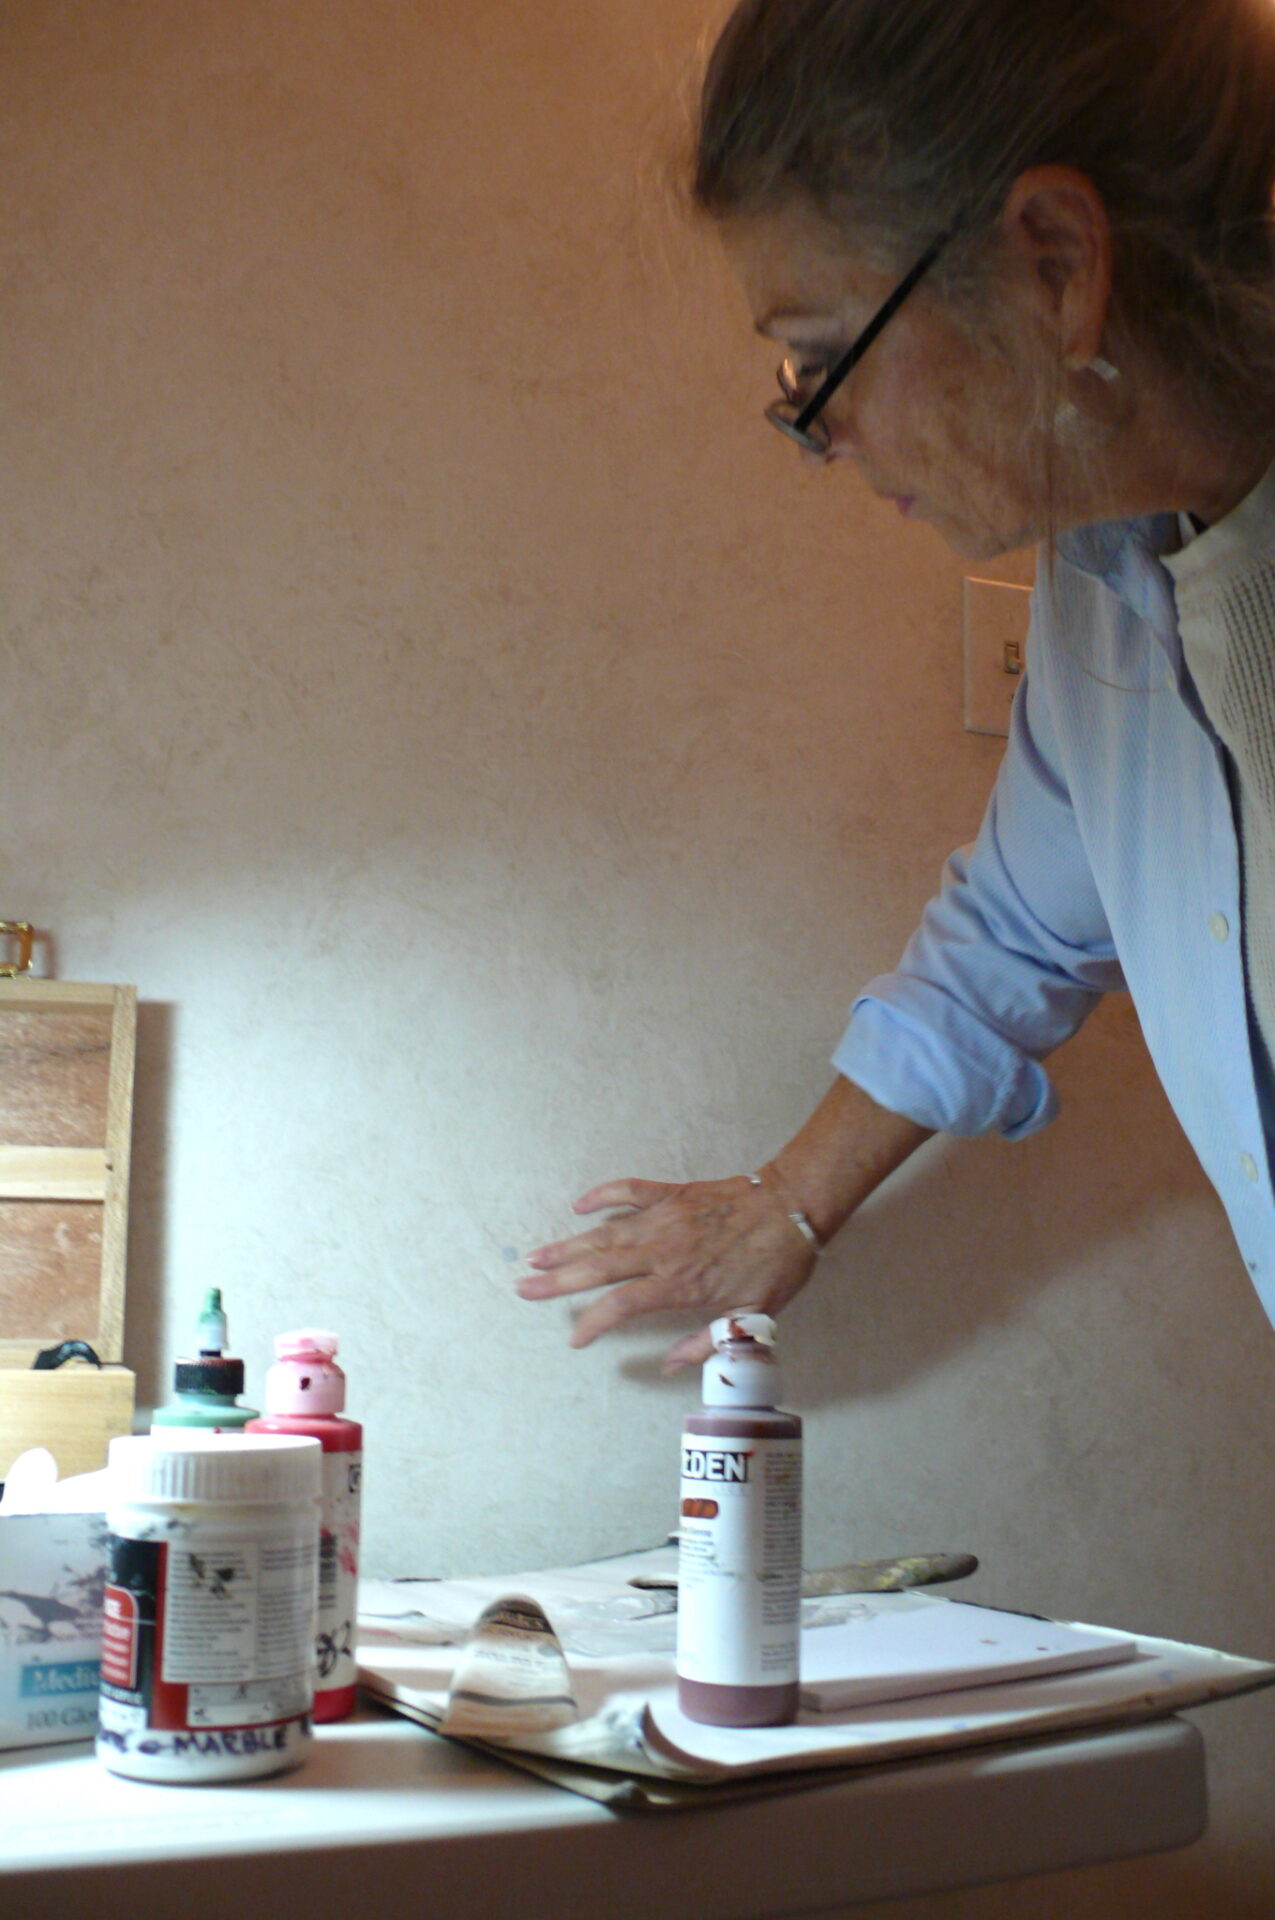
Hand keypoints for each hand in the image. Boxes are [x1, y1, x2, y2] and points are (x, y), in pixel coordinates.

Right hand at [516, 1172, 818, 1366]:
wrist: (792, 1207)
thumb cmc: (776, 1264)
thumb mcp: (751, 1316)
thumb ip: (707, 1341)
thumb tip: (672, 1366)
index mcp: (679, 1284)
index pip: (621, 1306)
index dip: (593, 1323)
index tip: (575, 1338)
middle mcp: (663, 1251)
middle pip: (599, 1266)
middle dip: (558, 1280)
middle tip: (525, 1288)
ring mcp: (664, 1218)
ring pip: (606, 1232)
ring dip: (569, 1244)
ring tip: (538, 1255)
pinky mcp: (672, 1193)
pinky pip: (630, 1190)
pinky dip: (602, 1196)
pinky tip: (580, 1205)